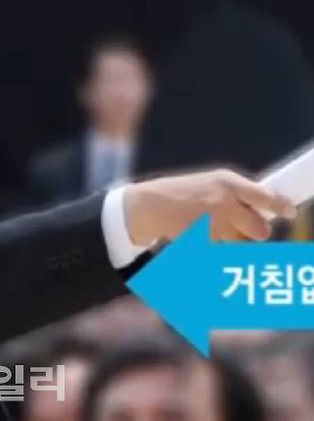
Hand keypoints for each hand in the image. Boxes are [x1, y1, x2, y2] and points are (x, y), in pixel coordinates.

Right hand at [124, 169, 296, 244]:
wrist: (147, 206)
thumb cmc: (180, 195)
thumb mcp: (209, 184)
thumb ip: (237, 195)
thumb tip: (266, 212)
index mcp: (227, 182)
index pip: (266, 196)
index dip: (281, 206)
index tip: (288, 212)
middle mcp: (224, 202)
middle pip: (259, 229)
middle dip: (253, 233)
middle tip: (241, 230)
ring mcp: (214, 224)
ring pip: (240, 245)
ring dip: (231, 242)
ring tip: (211, 231)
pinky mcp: (204, 242)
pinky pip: (221, 253)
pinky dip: (214, 250)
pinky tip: (199, 237)